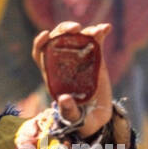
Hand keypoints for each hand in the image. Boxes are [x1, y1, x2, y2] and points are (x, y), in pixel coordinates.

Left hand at [32, 21, 113, 137]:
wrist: (97, 117)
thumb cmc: (81, 119)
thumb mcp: (75, 119)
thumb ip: (68, 111)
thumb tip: (64, 99)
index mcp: (53, 75)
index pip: (40, 54)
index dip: (40, 43)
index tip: (45, 35)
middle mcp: (64, 63)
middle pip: (58, 40)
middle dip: (64, 30)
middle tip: (75, 29)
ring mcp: (79, 57)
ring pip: (76, 37)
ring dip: (84, 30)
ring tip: (96, 32)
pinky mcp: (95, 56)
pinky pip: (95, 40)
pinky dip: (100, 32)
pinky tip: (107, 28)